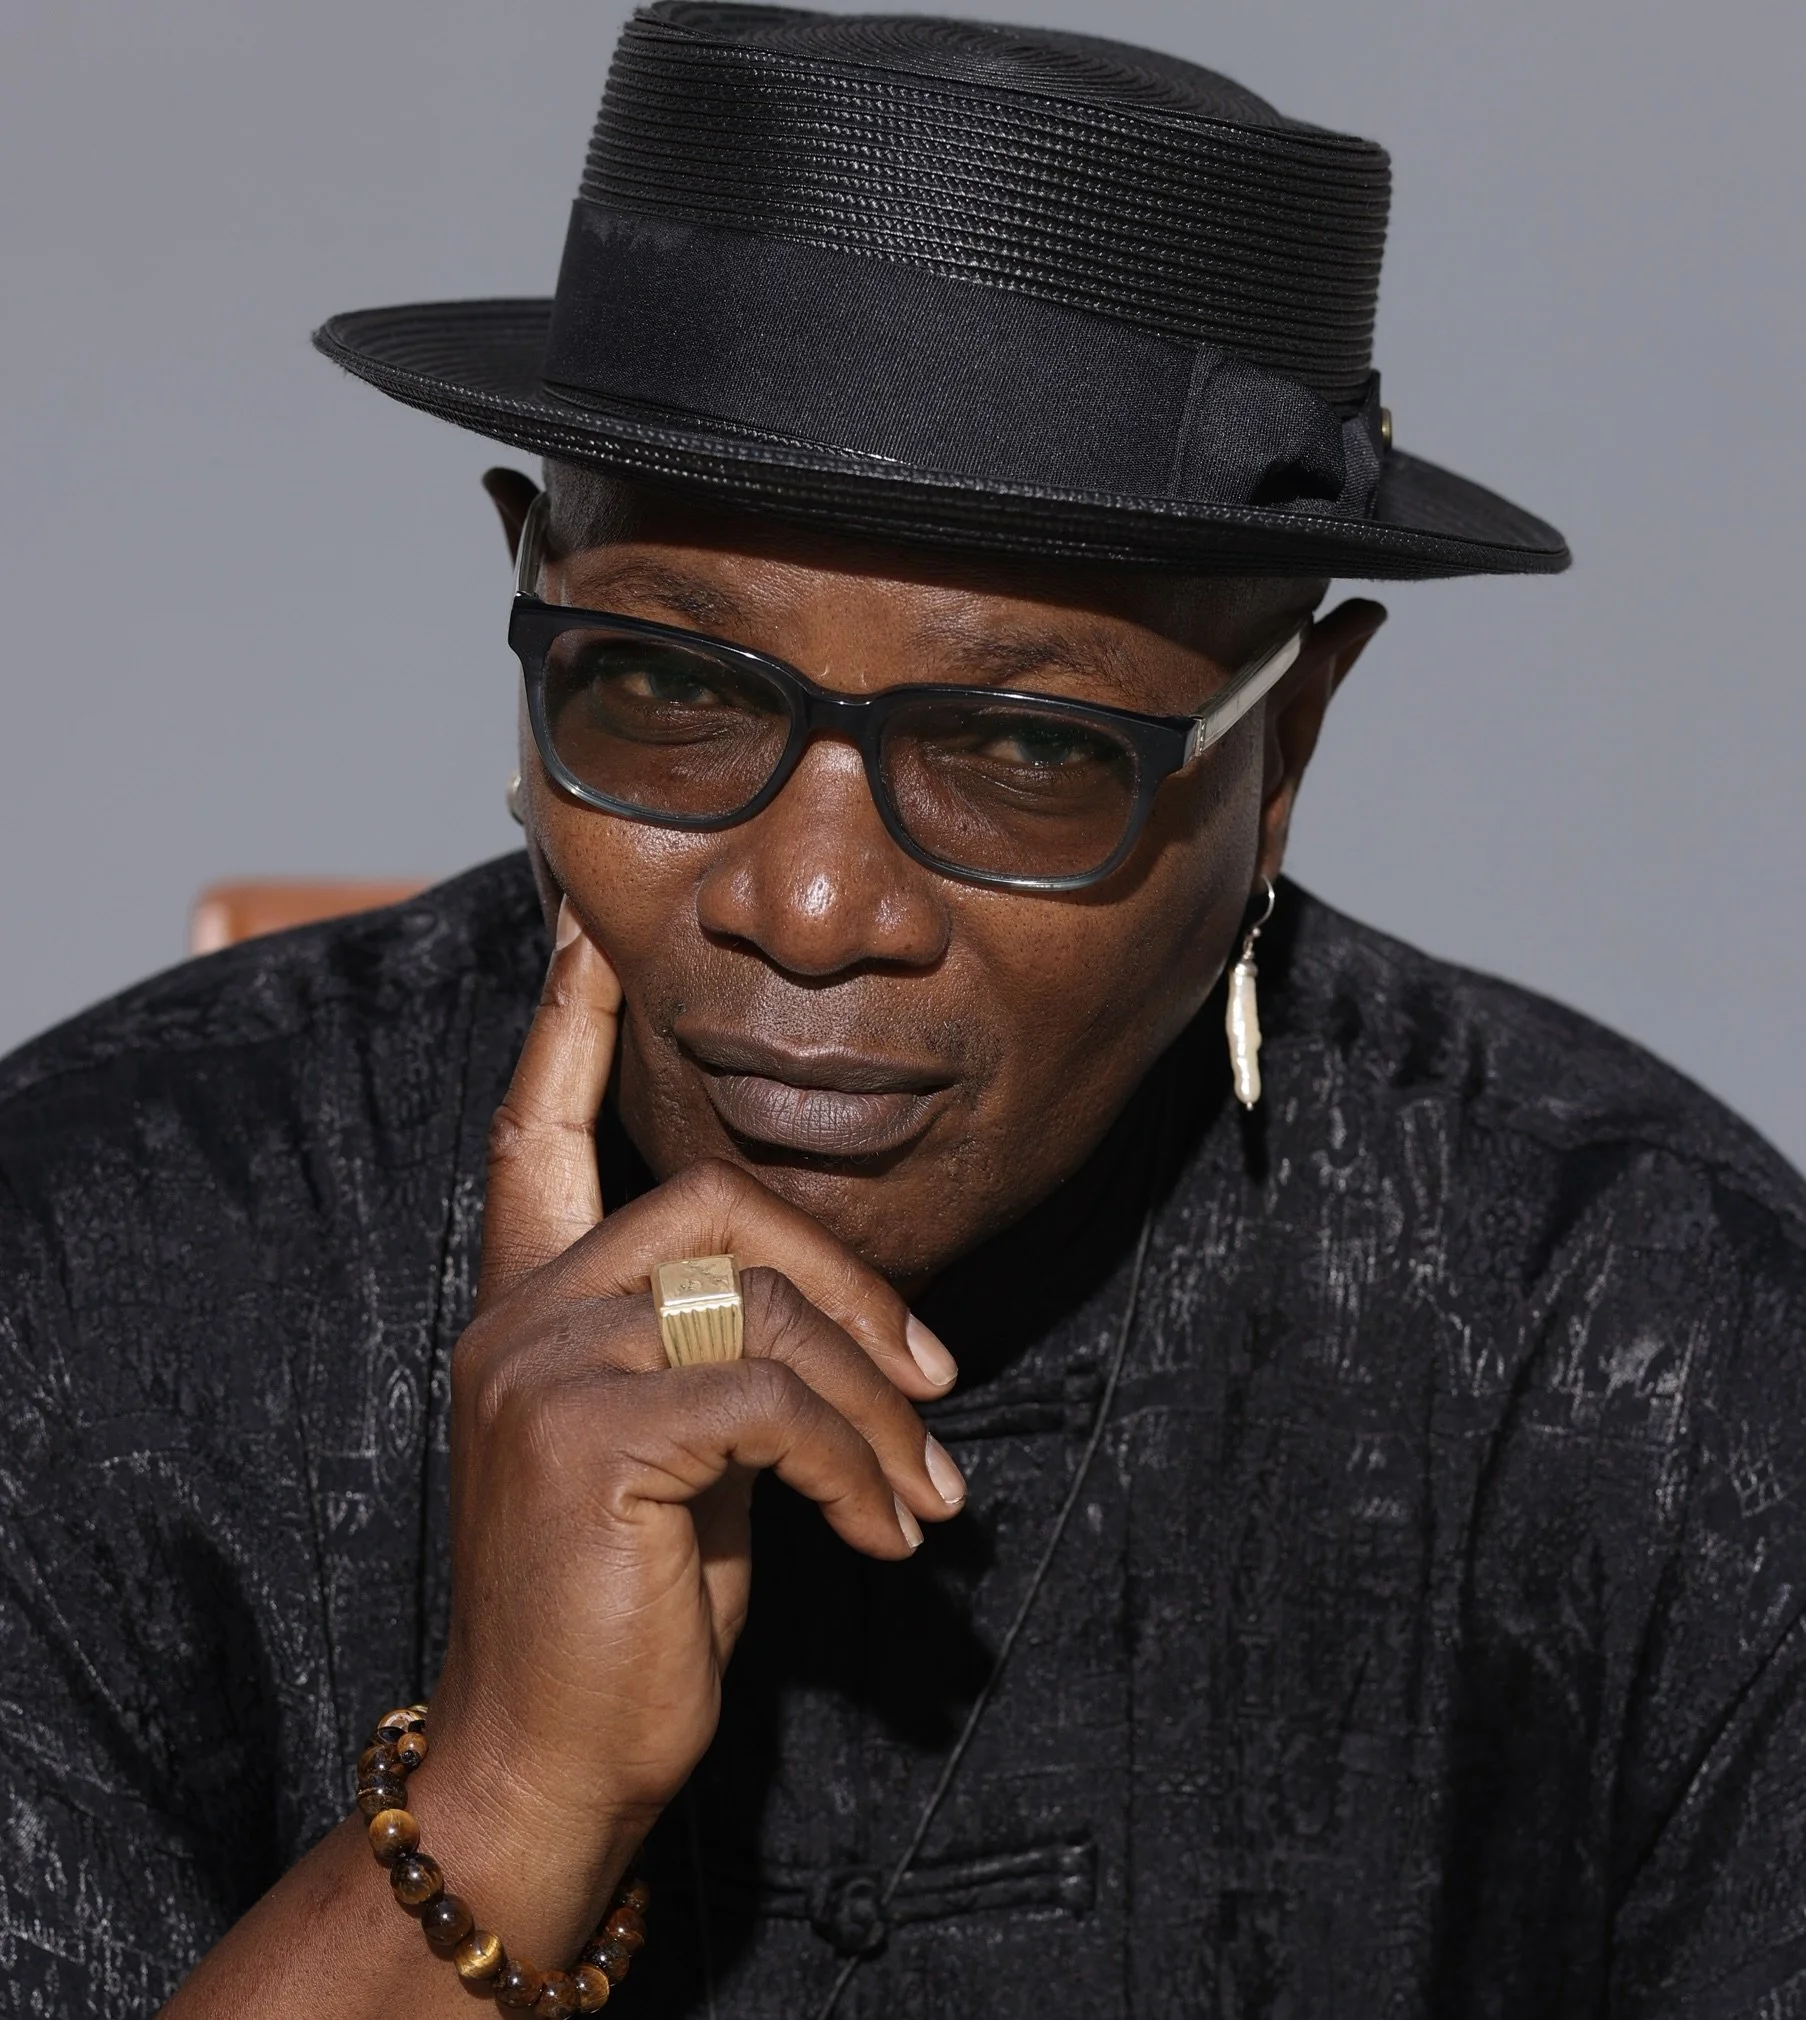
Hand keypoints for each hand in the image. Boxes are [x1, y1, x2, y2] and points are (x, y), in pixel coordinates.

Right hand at [405, 899, 965, 1960]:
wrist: (550, 1764)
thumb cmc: (627, 1611)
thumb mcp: (684, 1461)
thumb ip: (724, 1360)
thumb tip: (847, 1325)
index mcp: (530, 1309)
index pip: (533, 1131)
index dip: (565, 1026)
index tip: (582, 929)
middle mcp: (519, 1317)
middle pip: (714, 1200)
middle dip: (849, 1279)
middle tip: (931, 1383)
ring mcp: (541, 1368)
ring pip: (763, 1304)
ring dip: (876, 1405)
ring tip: (923, 1493)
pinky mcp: (589, 1436)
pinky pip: (773, 1395)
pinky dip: (857, 1459)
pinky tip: (886, 1533)